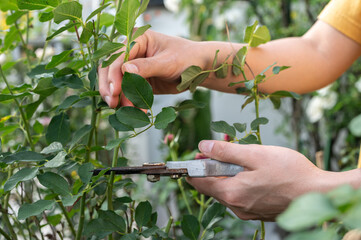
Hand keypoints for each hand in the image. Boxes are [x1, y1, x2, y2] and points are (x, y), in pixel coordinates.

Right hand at [98, 30, 205, 107]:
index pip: (118, 57)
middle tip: (113, 103)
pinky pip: (129, 92)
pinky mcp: (139, 81)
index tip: (115, 91)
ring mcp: (134, 68)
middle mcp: (132, 52)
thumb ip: (147, 66)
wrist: (200, 69)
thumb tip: (125, 70)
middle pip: (111, 69)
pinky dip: (130, 102)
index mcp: (137, 39)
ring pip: (118, 83)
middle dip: (111, 87)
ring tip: (126, 110)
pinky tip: (137, 110)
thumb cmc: (187, 58)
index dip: (113, 74)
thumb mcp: (168, 62)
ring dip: (120, 97)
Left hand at [187, 140, 330, 220]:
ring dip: (226, 174)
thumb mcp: (254, 154)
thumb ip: (225, 152)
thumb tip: (203, 146)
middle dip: (212, 167)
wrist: (318, 192)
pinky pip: (239, 197)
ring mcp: (247, 211)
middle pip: (212, 186)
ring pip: (226, 191)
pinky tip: (251, 172)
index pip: (200, 181)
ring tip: (240, 158)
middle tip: (222, 149)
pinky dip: (238, 183)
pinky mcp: (257, 212)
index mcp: (232, 193)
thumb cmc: (289, 171)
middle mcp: (236, 207)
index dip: (196, 166)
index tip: (199, 153)